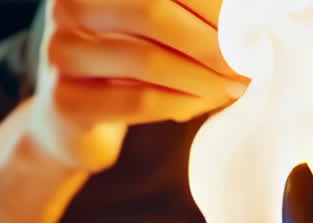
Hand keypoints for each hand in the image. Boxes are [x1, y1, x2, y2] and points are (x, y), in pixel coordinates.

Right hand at [29, 0, 247, 172]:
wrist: (72, 121)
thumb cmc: (125, 64)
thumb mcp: (152, 24)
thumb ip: (188, 12)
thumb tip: (251, 14)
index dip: (211, 2)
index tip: (251, 23)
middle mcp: (69, 5)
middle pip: (152, 11)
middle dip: (211, 39)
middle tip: (249, 61)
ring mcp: (61, 52)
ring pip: (147, 60)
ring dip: (202, 77)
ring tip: (234, 86)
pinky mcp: (67, 101)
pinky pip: (139, 101)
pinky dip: (182, 102)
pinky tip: (205, 103)